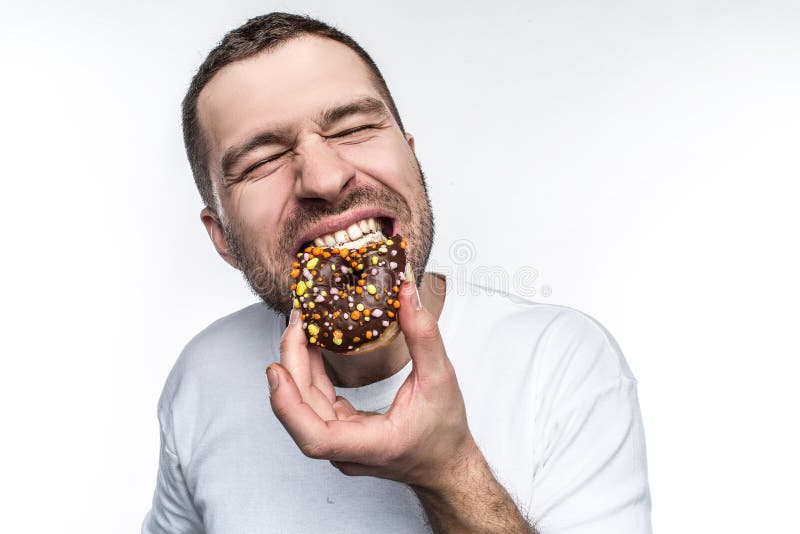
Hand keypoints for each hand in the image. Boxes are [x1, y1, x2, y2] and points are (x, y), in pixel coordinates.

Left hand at [267, 279, 476, 489]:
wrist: (446, 464)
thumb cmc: (445, 433)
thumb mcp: (441, 380)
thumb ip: (424, 337)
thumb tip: (406, 295)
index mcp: (373, 445)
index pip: (316, 438)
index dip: (289, 406)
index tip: (277, 371)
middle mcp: (348, 451)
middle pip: (302, 414)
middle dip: (292, 367)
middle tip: (295, 326)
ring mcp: (341, 445)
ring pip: (305, 408)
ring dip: (298, 369)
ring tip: (300, 330)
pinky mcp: (341, 433)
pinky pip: (315, 404)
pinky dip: (310, 376)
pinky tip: (312, 350)